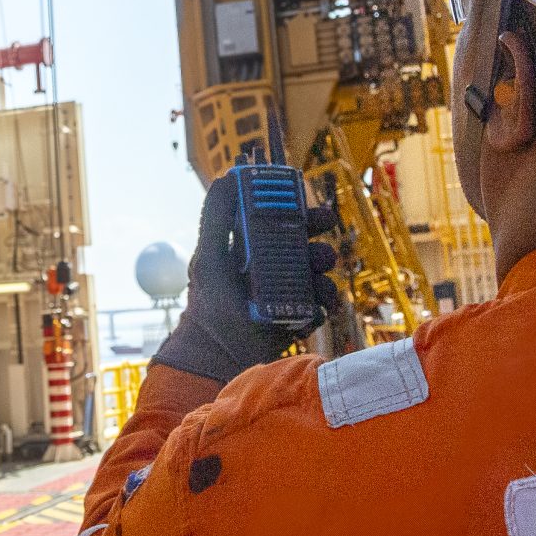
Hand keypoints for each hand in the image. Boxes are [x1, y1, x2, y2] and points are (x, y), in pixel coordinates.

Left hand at [153, 171, 341, 383]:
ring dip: (326, 270)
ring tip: (319, 276)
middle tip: (323, 237)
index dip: (299, 210)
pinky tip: (320, 306)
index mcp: (252, 250)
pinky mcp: (299, 318)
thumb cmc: (208, 307)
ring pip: (320, 273)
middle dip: (320, 238)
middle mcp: (273, 269)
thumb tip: (226, 177)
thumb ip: (217, 218)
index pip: (282, 221)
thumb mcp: (209, 257)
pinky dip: (327, 302)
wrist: (217, 358)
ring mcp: (289, 294)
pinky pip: (323, 303)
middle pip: (308, 244)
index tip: (309, 205)